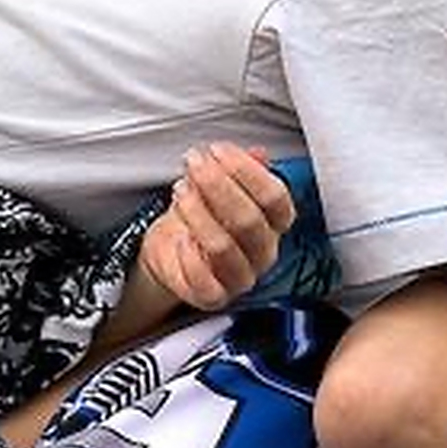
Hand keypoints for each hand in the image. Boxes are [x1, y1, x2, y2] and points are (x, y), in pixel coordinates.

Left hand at [141, 142, 295, 310]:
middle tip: (194, 163)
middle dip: (217, 185)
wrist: (171, 251)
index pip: (275, 198)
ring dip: (197, 213)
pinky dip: (188, 256)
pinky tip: (178, 237)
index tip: (218, 151)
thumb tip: (257, 153)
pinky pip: (205, 281)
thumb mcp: (219, 186)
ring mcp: (241, 277)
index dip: (247, 171)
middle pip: (249, 219)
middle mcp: (263, 252)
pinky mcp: (214, 296)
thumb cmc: (201, 217)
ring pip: (223, 246)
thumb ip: (239, 170)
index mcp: (273, 224)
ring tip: (180, 191)